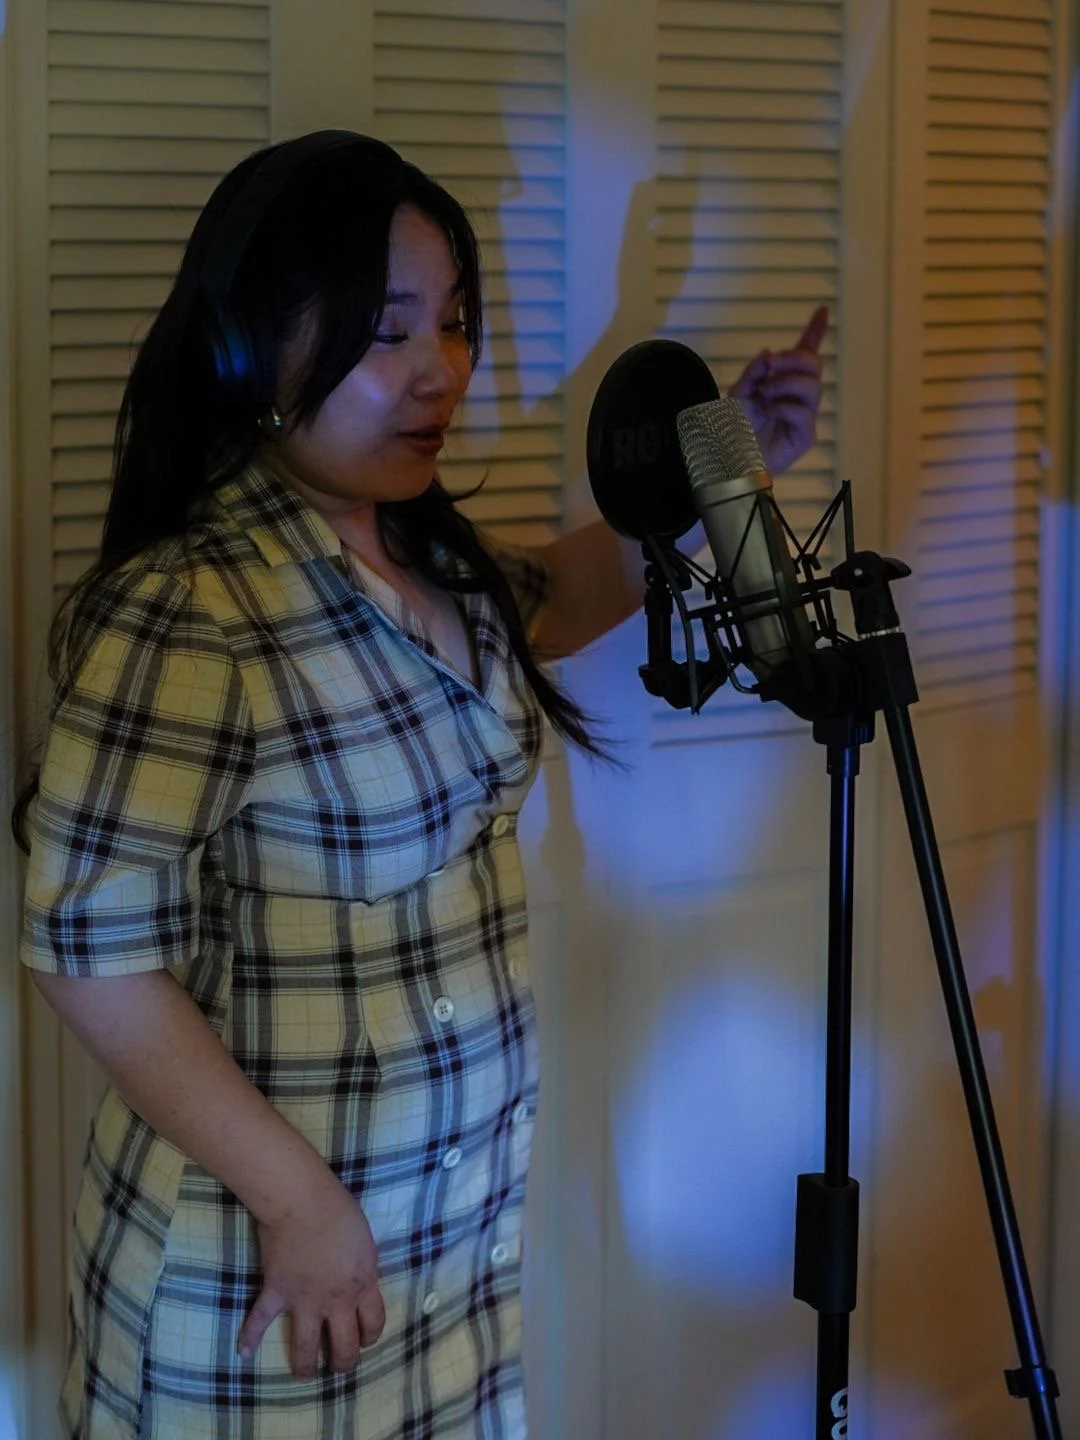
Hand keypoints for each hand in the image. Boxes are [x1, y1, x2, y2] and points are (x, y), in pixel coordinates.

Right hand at [238, 1178, 384, 1378]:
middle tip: (339, 1368)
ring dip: (305, 1365)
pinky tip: (244, 1354)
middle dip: (343, 1362)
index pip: (374, 1322)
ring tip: (304, 1376)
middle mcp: (336, 1301)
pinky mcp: (277, 1292)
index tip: (366, 1340)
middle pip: (345, 1344)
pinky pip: (261, 1320)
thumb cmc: (340, 1212)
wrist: (303, 1203)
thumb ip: (362, 1266)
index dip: (371, 1335)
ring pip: (306, 1345)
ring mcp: (304, 1300)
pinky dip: (249, 1337)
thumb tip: (358, 1277)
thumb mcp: (365, 1241)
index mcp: (362, 1284)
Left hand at [729, 305, 828, 475]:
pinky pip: (803, 412)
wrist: (730, 461)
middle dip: (793, 359)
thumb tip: (769, 354)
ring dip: (785, 384)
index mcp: (784, 381)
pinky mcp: (804, 436)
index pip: (805, 353)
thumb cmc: (735, 429)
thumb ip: (753, 373)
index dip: (815, 331)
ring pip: (811, 387)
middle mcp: (798, 396)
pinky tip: (768, 411)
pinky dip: (783, 406)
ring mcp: (804, 415)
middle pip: (813, 365)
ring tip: (764, 394)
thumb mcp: (738, 393)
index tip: (822, 310)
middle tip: (771, 366)